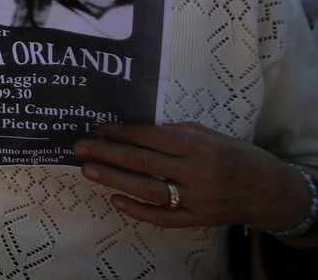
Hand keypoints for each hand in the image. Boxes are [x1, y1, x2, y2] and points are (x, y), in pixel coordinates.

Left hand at [74, 122, 313, 231]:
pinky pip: (164, 218)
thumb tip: (132, 131)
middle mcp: (197, 172)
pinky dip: (137, 210)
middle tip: (79, 148)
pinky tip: (115, 199)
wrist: (270, 191)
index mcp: (199, 145)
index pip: (150, 138)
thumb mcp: (209, 134)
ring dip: (113, 179)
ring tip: (87, 170)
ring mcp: (198, 199)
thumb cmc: (236, 155)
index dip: (121, 133)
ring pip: (148, 189)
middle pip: (142, 162)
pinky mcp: (199, 219)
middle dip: (107, 153)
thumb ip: (174, 133)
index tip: (99, 129)